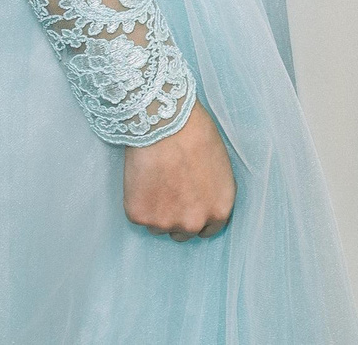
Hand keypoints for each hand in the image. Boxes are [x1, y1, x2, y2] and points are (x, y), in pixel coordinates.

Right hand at [124, 102, 234, 237]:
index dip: (198, 217)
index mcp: (219, 210)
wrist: (166, 123)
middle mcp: (194, 223)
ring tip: (156, 178)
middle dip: (176, 217)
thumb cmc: (196, 135)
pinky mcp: (140, 216)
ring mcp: (165, 223)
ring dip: (156, 210)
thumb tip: (202, 200)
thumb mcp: (220, 167)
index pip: (209, 230)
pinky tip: (143, 176)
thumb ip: (212, 193)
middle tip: (169, 191)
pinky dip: (138, 201)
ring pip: (158, 226)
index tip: (189, 207)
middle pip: (183, 233)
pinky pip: (138, 215)